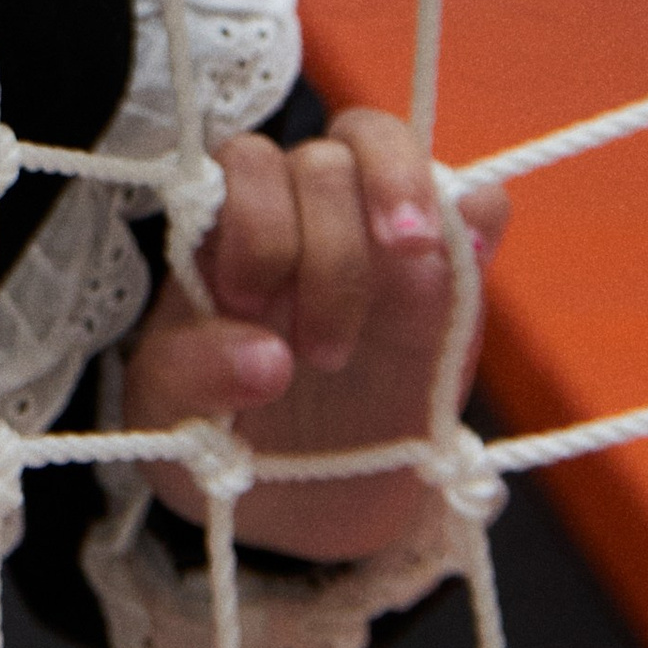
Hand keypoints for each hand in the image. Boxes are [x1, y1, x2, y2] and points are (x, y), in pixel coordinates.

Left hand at [123, 108, 507, 562]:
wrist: (298, 500)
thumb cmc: (221, 433)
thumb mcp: (171, 414)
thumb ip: (188, 376)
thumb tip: (266, 358)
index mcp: (226, 232)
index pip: (246, 163)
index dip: (257, 224)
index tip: (252, 306)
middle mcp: (301, 215)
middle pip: (320, 160)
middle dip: (328, 251)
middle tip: (321, 352)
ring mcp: (379, 241)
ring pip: (385, 147)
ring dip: (398, 191)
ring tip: (409, 255)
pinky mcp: (450, 282)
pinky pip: (475, 206)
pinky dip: (477, 213)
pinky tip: (470, 252)